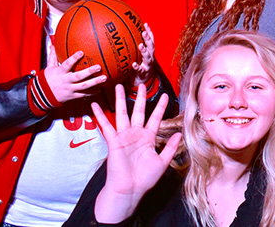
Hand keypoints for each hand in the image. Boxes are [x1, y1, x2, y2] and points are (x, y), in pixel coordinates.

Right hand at [44, 46, 106, 103]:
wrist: (43, 95)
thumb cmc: (47, 79)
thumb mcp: (49, 67)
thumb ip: (53, 56)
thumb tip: (53, 44)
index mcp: (60, 72)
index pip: (67, 64)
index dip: (73, 59)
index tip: (81, 52)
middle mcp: (65, 81)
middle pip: (78, 76)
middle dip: (89, 72)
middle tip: (98, 67)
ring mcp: (70, 89)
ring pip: (83, 86)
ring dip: (95, 82)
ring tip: (105, 78)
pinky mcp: (73, 96)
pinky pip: (84, 94)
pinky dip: (92, 92)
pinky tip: (100, 89)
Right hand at [93, 84, 181, 223]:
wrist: (129, 190)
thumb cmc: (145, 179)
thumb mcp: (162, 162)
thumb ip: (170, 148)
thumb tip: (179, 134)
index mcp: (148, 138)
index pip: (155, 118)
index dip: (159, 107)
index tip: (164, 95)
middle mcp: (136, 135)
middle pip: (138, 111)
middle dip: (140, 97)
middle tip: (140, 84)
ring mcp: (124, 137)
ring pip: (122, 114)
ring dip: (120, 100)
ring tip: (118, 86)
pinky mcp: (114, 141)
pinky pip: (106, 126)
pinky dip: (99, 115)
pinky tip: (95, 105)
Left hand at [132, 23, 155, 86]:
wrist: (142, 80)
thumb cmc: (139, 65)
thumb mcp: (137, 56)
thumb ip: (133, 47)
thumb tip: (122, 36)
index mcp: (149, 52)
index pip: (151, 40)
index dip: (149, 32)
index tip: (145, 24)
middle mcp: (150, 57)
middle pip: (151, 46)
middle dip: (148, 39)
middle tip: (143, 32)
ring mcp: (148, 65)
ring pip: (148, 57)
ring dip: (144, 51)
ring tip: (140, 46)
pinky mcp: (143, 72)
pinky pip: (140, 69)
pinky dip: (137, 66)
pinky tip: (133, 64)